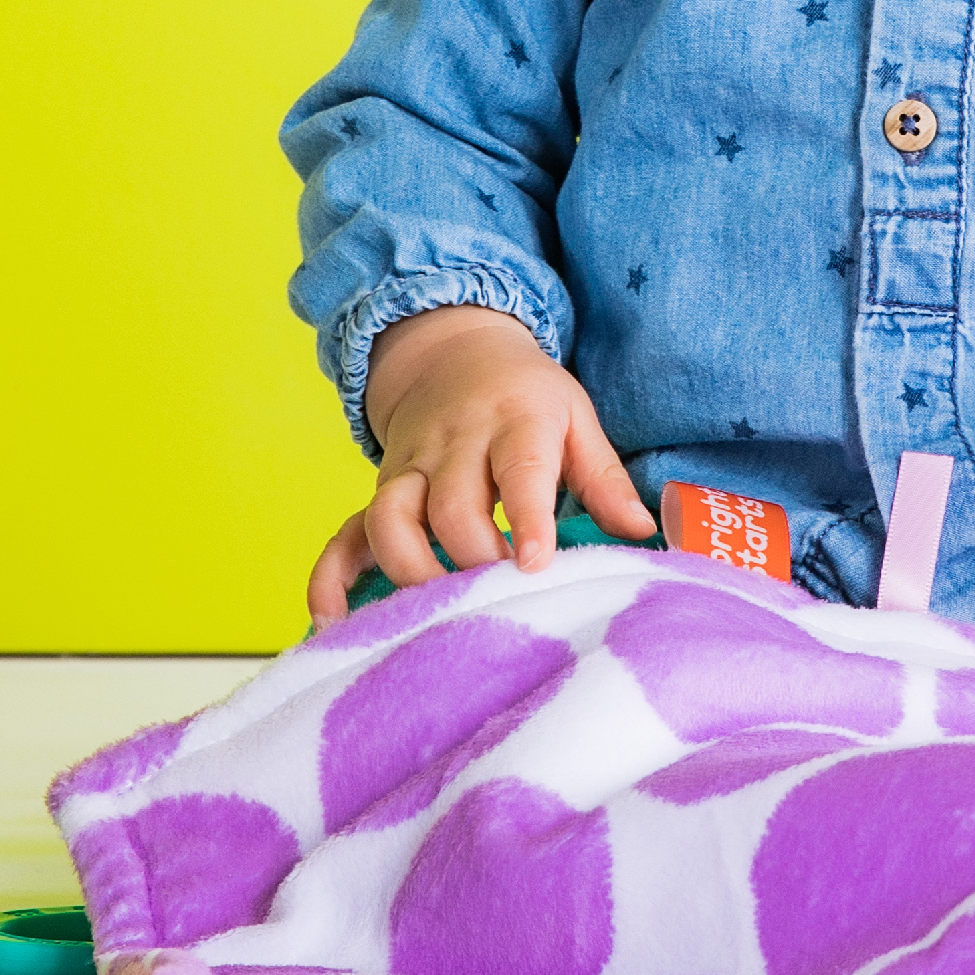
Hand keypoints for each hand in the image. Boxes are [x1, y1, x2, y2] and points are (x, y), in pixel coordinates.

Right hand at [304, 306, 655, 625]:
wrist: (455, 352)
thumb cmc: (527, 398)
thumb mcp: (575, 418)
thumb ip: (604, 478)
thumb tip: (642, 531)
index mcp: (515, 421)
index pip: (519, 469)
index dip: (525, 517)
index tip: (535, 564)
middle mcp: (454, 444)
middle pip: (451, 507)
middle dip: (472, 561)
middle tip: (501, 602)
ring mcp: (409, 468)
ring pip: (390, 518)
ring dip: (410, 571)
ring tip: (439, 615)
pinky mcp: (379, 490)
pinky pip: (344, 534)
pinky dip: (332, 578)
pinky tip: (334, 622)